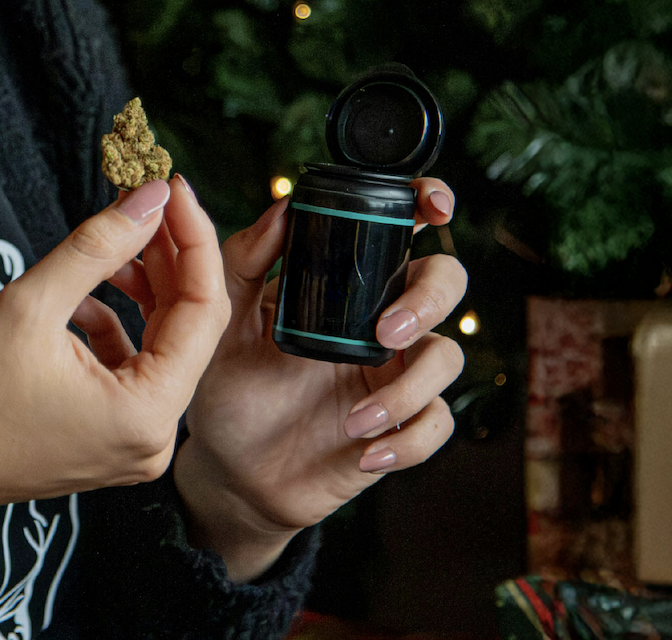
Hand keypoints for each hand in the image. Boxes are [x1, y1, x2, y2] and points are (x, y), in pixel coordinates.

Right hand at [0, 176, 229, 609]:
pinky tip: (83, 297)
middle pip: (189, 326)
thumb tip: (151, 198)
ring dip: (145, 288)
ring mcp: (138, 442)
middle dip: (170, 258)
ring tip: (113, 244)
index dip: (194, 240)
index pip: (203, 310)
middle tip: (146, 202)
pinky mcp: (116, 437)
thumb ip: (98, 246)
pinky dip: (118, 324)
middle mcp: (157, 436)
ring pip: (164, 343)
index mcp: (148, 412)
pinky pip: (136, 366)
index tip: (173, 187)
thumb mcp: (30, 305)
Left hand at [164, 179, 464, 579]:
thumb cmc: (229, 384)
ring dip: (410, 386)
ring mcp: (394, 373)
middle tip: (383, 331)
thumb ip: (244, 260)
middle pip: (446, 280)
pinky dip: (407, 440)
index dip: (429, 203)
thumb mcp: (224, 318)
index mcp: (348, 283)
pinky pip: (436, 425)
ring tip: (356, 418)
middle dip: (428, 299)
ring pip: (448, 356)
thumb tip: (282, 207)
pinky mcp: (399, 426)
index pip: (402, 228)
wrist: (228, 467)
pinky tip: (365, 451)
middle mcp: (380, 320)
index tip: (431, 206)